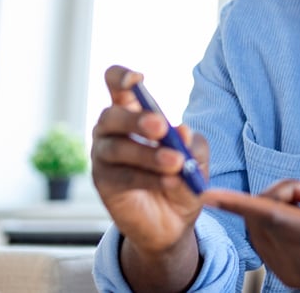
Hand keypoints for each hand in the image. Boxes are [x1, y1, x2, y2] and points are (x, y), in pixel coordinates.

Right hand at [91, 65, 209, 289]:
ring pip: (118, 148)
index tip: (137, 79)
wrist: (172, 223)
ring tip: (175, 162)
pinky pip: (123, 175)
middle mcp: (111, 129)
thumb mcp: (196, 158)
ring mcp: (103, 155)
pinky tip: (170, 181)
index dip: (121, 77)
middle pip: (112, 115)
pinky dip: (148, 177)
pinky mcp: (103, 182)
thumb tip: (182, 131)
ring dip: (148, 154)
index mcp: (131, 111)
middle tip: (161, 128)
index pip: (115, 83)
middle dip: (136, 120)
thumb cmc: (181, 177)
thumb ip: (191, 144)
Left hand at [204, 164, 299, 292]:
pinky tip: (298, 217)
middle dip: (274, 192)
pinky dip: (269, 221)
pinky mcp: (290, 277)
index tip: (209, 194)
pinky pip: (261, 241)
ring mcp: (296, 274)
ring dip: (271, 206)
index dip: (240, 204)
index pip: (275, 219)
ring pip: (257, 229)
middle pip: (262, 218)